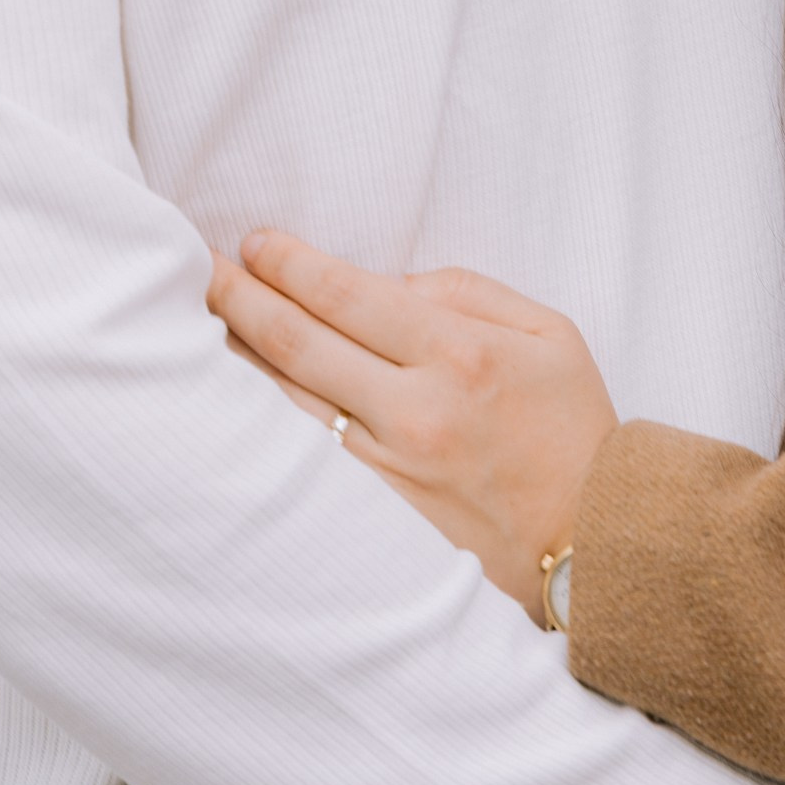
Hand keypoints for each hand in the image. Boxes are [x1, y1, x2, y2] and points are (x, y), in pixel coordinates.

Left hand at [206, 234, 616, 609]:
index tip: (256, 242)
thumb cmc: (572, 429)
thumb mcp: (550, 333)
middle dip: (240, 296)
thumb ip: (469, 292)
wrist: (591, 542)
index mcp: (460, 353)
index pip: (348, 293)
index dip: (291, 264)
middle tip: (200, 268)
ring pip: (285, 404)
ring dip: (233, 359)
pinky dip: (258, 428)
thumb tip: (390, 283)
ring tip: (193, 324)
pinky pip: (301, 461)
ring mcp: (388, 470)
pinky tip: (225, 405)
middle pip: (299, 342)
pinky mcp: (374, 517)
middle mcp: (415, 409)